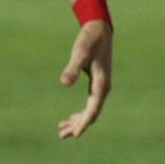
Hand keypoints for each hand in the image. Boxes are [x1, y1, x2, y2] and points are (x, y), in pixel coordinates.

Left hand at [58, 19, 112, 138]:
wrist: (99, 29)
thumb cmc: (89, 40)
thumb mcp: (80, 53)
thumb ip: (72, 68)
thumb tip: (64, 83)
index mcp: (101, 84)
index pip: (93, 110)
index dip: (83, 123)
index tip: (74, 134)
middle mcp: (103, 88)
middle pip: (92, 114)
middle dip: (78, 125)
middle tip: (61, 134)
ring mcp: (100, 86)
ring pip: (90, 110)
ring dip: (78, 121)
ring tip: (61, 129)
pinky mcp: (96, 83)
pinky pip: (89, 103)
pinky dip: (80, 112)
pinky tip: (70, 117)